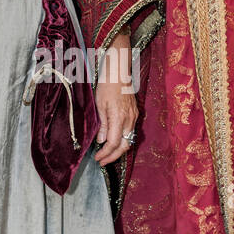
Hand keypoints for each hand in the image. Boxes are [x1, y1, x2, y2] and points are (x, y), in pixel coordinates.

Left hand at [94, 32, 137, 166]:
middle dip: (113, 157)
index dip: (105, 153)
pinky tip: (115, 141)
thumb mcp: (100, 105)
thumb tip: (102, 141)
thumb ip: (103, 125)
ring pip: (129, 140)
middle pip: (124, 146)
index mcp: (119, 118)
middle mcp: (129, 119)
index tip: (97, 158)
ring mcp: (134, 117)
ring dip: (118, 150)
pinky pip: (130, 132)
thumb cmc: (106, 85)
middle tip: (102, 161)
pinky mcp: (135, 113)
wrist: (119, 72)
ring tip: (107, 154)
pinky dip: (122, 140)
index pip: (113, 143)